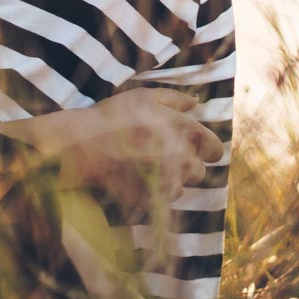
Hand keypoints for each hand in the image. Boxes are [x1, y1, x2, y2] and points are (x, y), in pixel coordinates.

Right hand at [0, 88, 223, 216]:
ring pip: (180, 187)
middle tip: (160, 154)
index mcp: (187, 132)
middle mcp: (184, 160)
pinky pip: (160, 200)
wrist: (83, 146)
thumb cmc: (113, 117)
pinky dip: (151, 192)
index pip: (214, 149)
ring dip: (168, 179)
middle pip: (200, 172)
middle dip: (185, 165)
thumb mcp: (143, 97)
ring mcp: (169, 183)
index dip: (204, 147)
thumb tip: (197, 102)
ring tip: (142, 165)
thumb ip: (175, 98)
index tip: (191, 146)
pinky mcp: (153, 202)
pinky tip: (133, 177)